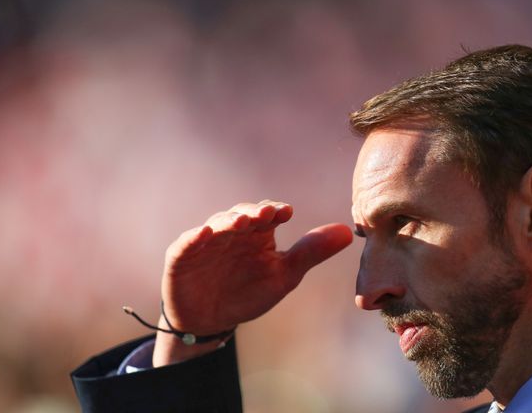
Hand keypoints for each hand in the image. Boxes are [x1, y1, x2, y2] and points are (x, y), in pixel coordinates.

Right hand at [153, 200, 352, 365]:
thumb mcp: (283, 275)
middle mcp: (232, 231)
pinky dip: (194, 237)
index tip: (287, 212)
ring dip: (228, 221)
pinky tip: (204, 233)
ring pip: (217, 224)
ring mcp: (206, 241)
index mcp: (257, 233)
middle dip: (253, 213)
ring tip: (240, 222)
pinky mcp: (182, 255)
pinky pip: (186, 243)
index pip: (267, 215)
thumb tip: (349, 231)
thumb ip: (311, 253)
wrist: (211, 320)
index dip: (275, 211)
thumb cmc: (249, 292)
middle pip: (242, 215)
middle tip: (265, 214)